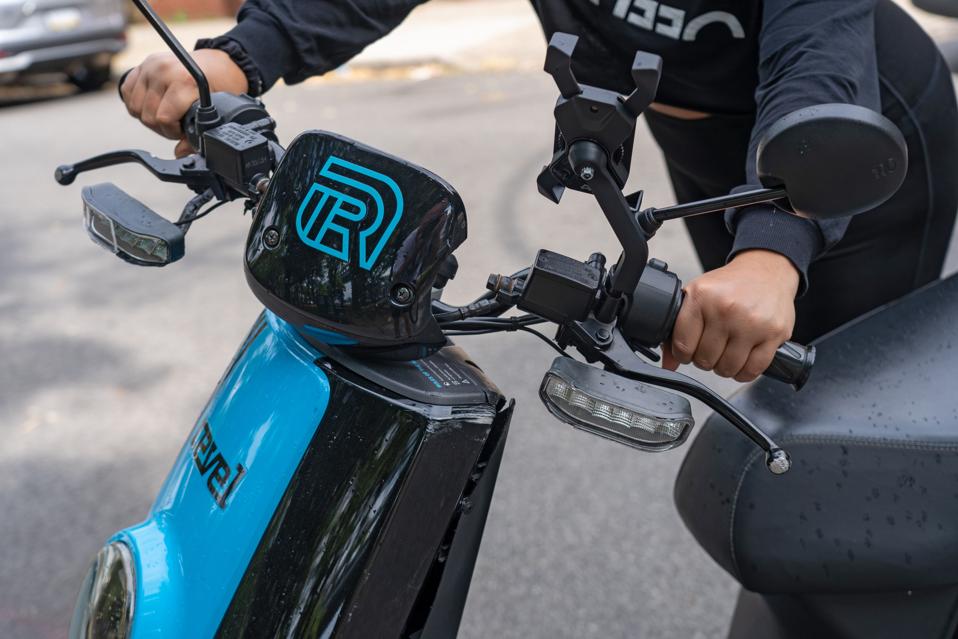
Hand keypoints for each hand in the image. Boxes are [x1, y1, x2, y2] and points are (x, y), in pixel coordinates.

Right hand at [119, 49, 248, 155]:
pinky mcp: (140, 66)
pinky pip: (127, 93)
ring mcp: (149, 66)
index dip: (172, 132)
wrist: (215, 63)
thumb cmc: (218, 85)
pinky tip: (153, 105)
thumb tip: (181, 152)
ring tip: (166, 115)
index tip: (182, 131)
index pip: (163, 118)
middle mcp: (163, 70)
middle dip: (161, 127)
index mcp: (184, 80)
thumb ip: (199, 133)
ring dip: (148, 117)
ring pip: (134, 107)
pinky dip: (137, 104)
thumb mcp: (215, 109)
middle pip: (147, 116)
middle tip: (175, 125)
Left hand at [661, 250, 798, 381]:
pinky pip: (753, 370)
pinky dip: (744, 372)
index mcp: (701, 297)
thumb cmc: (729, 285)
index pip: (682, 345)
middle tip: (711, 349)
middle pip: (705, 359)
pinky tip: (742, 361)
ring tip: (726, 353)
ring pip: (728, 368)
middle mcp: (726, 309)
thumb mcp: (697, 296)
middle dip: (705, 359)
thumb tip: (669, 364)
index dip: (682, 355)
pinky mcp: (774, 333)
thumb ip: (678, 330)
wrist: (766, 270)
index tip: (688, 351)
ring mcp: (752, 323)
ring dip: (724, 367)